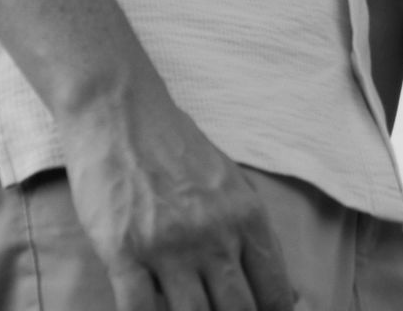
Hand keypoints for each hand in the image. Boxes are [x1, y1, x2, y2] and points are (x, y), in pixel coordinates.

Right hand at [60, 86, 295, 310]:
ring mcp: (167, 245)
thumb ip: (250, 231)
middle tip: (214, 309)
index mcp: (245, 215)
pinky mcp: (123, 251)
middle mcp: (213, 233)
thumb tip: (282, 287)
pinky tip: (145, 310)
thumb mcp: (229, 180)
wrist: (119, 110)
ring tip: (180, 307)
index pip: (274, 293)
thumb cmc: (174, 144)